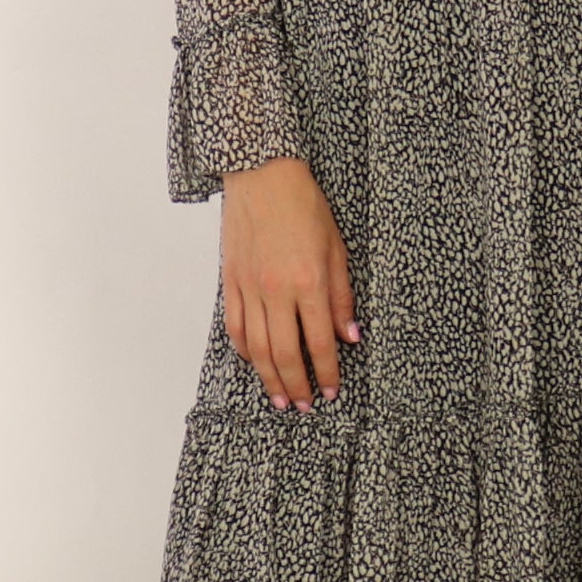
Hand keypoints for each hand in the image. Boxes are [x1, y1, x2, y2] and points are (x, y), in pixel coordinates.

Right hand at [218, 156, 358, 411]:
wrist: (261, 175)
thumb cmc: (303, 205)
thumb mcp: (336, 247)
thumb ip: (342, 295)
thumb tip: (350, 335)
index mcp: (308, 282)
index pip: (320, 342)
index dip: (327, 372)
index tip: (331, 391)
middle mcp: (276, 291)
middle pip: (285, 353)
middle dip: (296, 385)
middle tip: (303, 406)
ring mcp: (249, 288)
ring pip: (257, 347)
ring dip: (269, 377)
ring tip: (279, 397)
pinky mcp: (230, 281)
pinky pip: (235, 326)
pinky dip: (244, 350)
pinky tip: (254, 362)